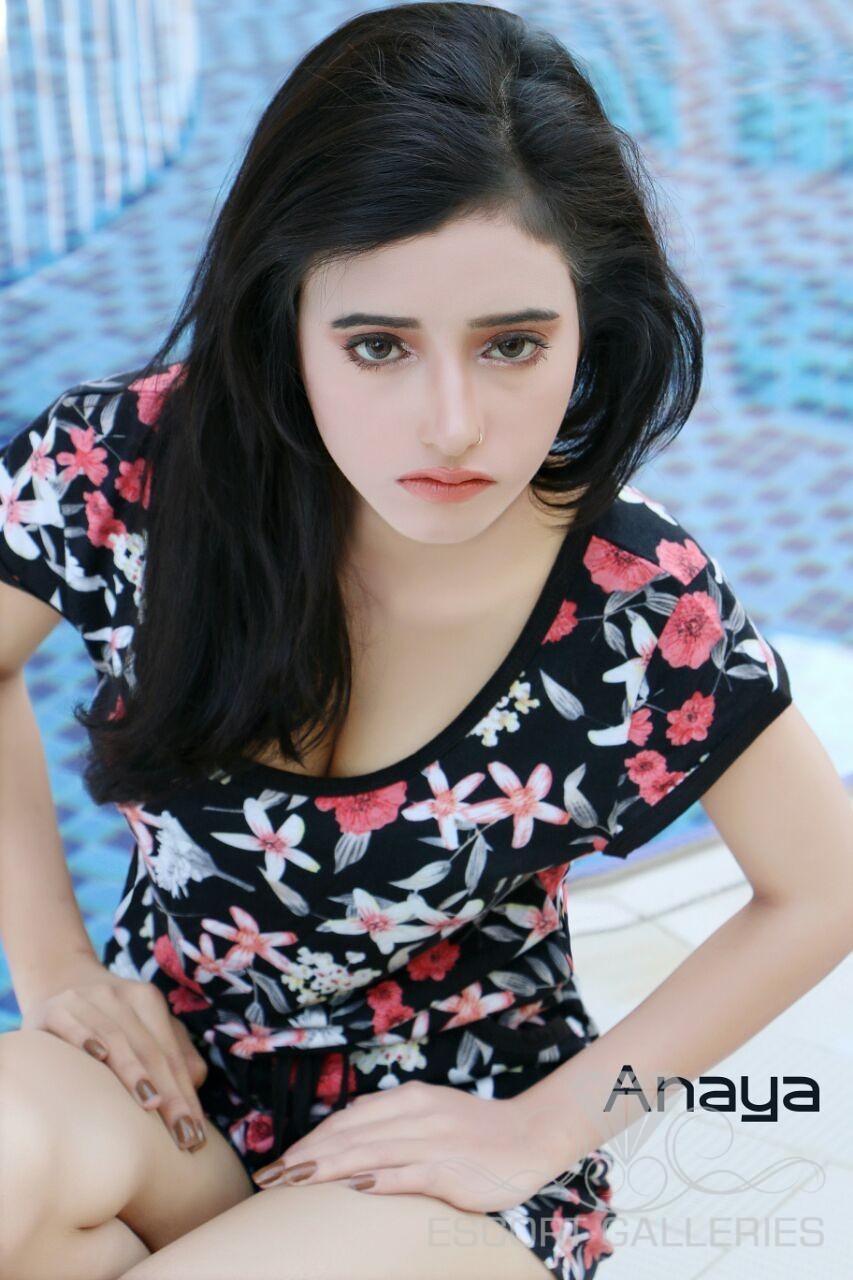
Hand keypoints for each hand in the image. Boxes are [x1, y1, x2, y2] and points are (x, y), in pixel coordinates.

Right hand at [18, 954, 209, 1153]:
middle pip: (149, 1048)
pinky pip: (71, 1024)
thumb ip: (175, 1052)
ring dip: (134, 1070)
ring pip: (115, 1035)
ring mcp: (84, 999)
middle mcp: (118, 994)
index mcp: (146, 999)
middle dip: (169, 1093)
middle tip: (181, 1134)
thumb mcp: (145, 1027)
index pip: (170, 1053)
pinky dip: (86, 1037)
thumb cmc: (109, 1020)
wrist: (57, 981)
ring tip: (152, 1104)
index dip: (185, 1093)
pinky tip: (99, 1057)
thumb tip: (196, 1082)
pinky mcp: (52, 1009)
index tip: (195, 1135)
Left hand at [251, 1079, 566, 1213]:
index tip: (280, 1162)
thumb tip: (347, 1130)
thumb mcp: (430, 1112)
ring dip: (328, 1167)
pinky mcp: (450, 1168)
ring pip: (370, 1153)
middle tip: (270, 1178)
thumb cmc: (477, 1131)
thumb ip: (391, 1120)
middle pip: (351, 1135)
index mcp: (409, 1099)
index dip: (311, 1139)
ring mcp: (433, 1141)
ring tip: (294, 1181)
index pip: (348, 1119)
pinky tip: (353, 1188)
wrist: (531, 1134)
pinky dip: (378, 1179)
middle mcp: (416, 1115)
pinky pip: (407, 1173)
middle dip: (306, 1156)